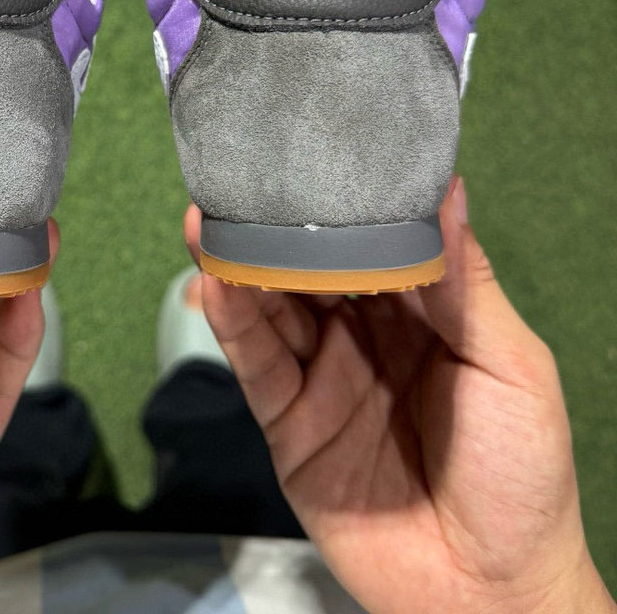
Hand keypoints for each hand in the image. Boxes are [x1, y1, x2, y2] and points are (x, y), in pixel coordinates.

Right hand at [191, 178, 614, 613]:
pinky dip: (232, 323)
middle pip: (311, 272)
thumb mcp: (509, 364)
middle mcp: (363, 339)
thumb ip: (467, 282)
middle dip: (279, 230)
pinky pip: (256, 366)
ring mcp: (322, 380)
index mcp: (421, 317)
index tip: (314, 162)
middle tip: (244, 182)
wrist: (487, 593)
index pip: (372, 248)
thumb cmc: (519, 473)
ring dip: (242, 266)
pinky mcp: (289, 424)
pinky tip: (214, 283)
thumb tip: (448, 189)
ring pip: (273, 310)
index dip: (343, 209)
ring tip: (212, 219)